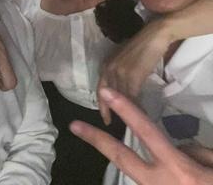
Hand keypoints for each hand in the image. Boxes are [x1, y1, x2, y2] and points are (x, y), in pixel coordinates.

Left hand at [71, 88, 212, 184]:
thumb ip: (196, 153)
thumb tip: (177, 149)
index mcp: (179, 171)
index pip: (147, 132)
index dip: (127, 111)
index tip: (107, 94)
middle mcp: (160, 184)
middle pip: (121, 158)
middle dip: (97, 141)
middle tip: (74, 126)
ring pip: (142, 173)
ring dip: (154, 168)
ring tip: (190, 170)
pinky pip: (153, 181)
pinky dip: (162, 176)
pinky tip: (186, 174)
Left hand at [98, 18, 174, 124]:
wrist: (154, 35)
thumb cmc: (141, 46)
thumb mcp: (124, 61)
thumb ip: (120, 73)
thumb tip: (122, 88)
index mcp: (106, 65)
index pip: (100, 89)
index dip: (102, 106)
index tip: (105, 119)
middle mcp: (109, 69)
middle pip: (108, 96)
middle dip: (112, 112)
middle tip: (117, 126)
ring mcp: (120, 72)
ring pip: (121, 98)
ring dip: (127, 112)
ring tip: (131, 125)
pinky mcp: (133, 75)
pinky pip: (132, 96)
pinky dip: (136, 106)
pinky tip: (141, 114)